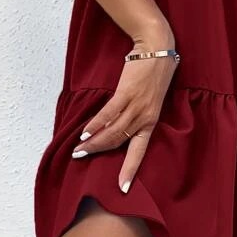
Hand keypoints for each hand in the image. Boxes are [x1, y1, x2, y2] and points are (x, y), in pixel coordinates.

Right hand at [70, 26, 177, 192]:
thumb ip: (138, 114)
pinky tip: (85, 132)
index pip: (140, 151)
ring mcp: (136, 105)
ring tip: (79, 150)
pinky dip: (96, 124)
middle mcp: (145, 116)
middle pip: (119, 142)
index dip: (130, 169)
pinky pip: (109, 113)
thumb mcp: (152, 99)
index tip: (122, 188)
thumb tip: (117, 127)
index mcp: (152, 121)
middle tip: (80, 158)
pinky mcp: (127, 92)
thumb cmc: (154, 74)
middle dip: (99, 153)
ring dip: (94, 142)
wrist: (157, 48)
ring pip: (112, 131)